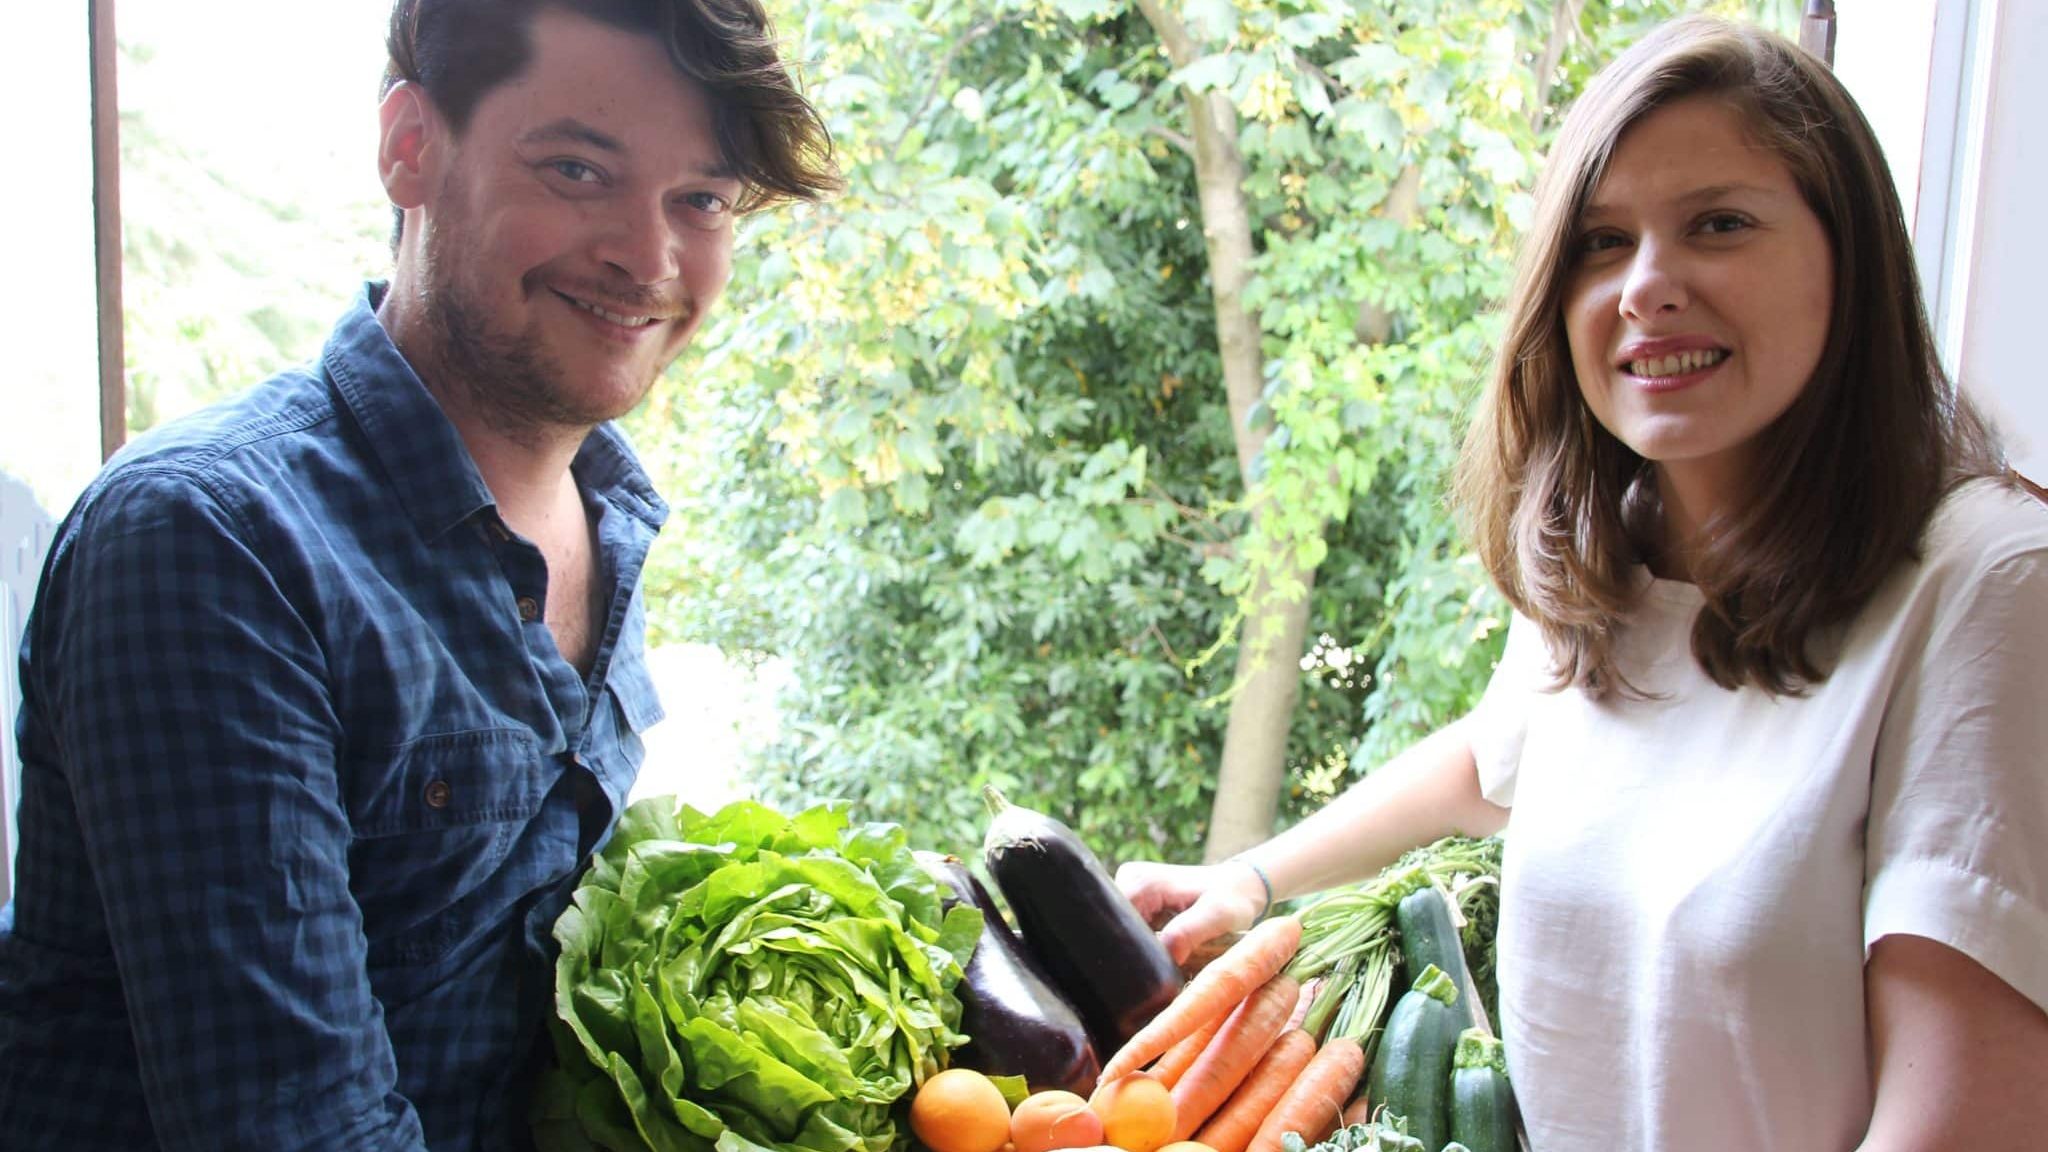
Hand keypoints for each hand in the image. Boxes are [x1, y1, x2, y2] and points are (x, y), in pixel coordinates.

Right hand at [1113, 858, 1268, 966]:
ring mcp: (1132, 892)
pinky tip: (1162, 956)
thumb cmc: (1232, 898)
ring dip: (1139, 951)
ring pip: (1122, 932)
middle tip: (1160, 971)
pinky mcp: (1138, 903)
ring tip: (1164, 964)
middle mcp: (1128, 882)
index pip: (1114, 921)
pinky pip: (1132, 930)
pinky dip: (1145, 946)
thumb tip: (1166, 955)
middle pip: (1115, 928)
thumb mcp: (1218, 914)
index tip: (1150, 968)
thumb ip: (1189, 932)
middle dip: (1133, 952)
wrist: (1239, 887)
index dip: (1128, 948)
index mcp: (1140, 881)